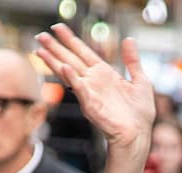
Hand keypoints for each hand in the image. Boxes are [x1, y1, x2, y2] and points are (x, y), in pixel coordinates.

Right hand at [35, 24, 153, 157]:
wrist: (139, 135)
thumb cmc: (140, 114)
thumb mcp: (140, 81)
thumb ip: (132, 61)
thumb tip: (128, 40)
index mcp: (104, 74)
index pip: (83, 52)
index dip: (70, 39)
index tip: (57, 27)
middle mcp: (94, 82)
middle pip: (70, 59)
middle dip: (55, 47)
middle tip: (41, 35)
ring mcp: (90, 93)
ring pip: (69, 73)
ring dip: (54, 61)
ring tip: (40, 50)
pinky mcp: (91, 105)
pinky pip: (80, 90)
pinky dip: (72, 79)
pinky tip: (64, 68)